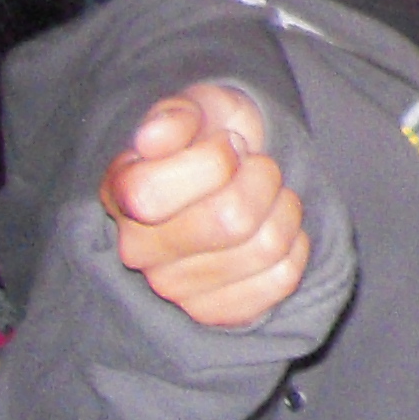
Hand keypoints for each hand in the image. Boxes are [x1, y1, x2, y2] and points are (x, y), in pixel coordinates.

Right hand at [105, 83, 309, 328]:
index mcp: (122, 194)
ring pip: (266, 247)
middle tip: (257, 167)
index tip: (229, 144)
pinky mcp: (216, 312)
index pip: (153, 193)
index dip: (214, 159)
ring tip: (268, 196)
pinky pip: (283, 278)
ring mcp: (175, 288)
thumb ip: (177, 115)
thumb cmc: (211, 137)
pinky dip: (297, 244)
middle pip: (229, 221)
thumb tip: (154, 138)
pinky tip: (274, 228)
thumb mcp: (198, 107)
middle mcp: (137, 250)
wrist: (236, 174)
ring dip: (285, 208)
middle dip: (262, 178)